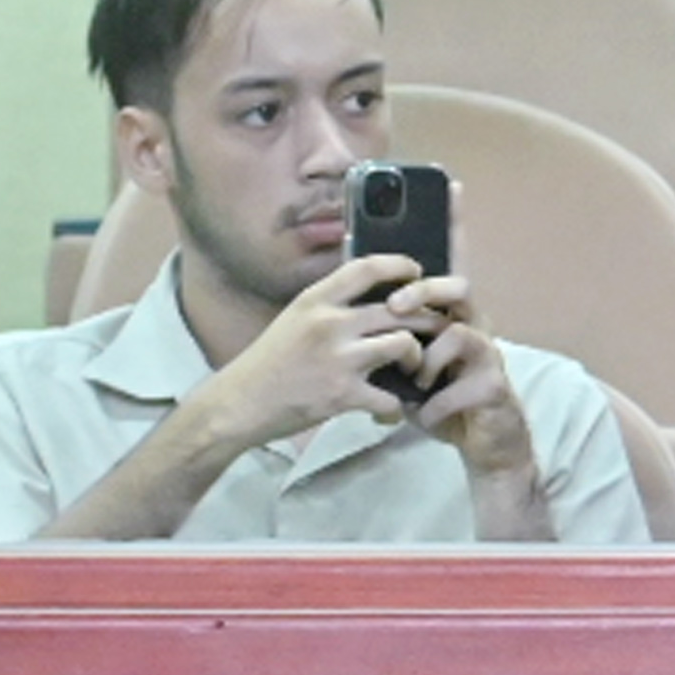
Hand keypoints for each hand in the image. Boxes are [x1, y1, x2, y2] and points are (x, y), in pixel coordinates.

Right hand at [188, 255, 443, 454]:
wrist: (239, 404)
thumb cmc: (267, 363)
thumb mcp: (293, 319)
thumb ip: (327, 306)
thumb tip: (366, 294)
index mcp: (315, 300)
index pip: (367, 267)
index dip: (400, 265)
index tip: (416, 272)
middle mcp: (329, 323)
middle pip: (399, 308)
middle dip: (426, 318)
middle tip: (435, 328)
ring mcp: (338, 359)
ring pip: (403, 344)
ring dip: (416, 358)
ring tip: (413, 369)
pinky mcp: (342, 394)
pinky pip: (389, 397)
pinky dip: (395, 406)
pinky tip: (389, 409)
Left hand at [392, 282, 535, 472]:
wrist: (487, 443)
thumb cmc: (446, 404)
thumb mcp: (415, 379)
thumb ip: (394, 361)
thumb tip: (352, 351)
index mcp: (457, 324)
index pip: (441, 287)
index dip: (413, 284)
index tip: (385, 299)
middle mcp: (477, 331)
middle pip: (460, 290)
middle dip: (424, 293)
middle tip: (395, 308)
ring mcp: (489, 358)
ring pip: (459, 335)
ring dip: (428, 359)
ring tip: (415, 384)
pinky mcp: (495, 388)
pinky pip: (462, 388)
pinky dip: (435, 406)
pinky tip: (425, 417)